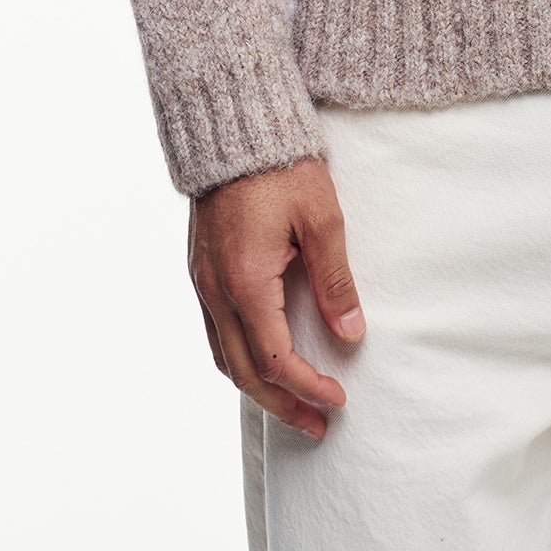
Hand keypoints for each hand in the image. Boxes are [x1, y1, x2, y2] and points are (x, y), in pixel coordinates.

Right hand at [189, 156, 364, 437]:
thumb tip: (351, 334)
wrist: (234, 124)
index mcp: (246, 281)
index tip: (338, 399)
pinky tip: (263, 362)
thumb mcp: (322, 218)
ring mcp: (202, 282)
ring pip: (224, 357)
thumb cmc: (282, 166)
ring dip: (258, 389)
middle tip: (318, 425)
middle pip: (244, 372)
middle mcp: (216, 290)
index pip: (275, 359)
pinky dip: (239, 359)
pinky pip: (215, 333)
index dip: (307, 387)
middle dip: (282, 405)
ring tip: (293, 405)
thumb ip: (335, 280)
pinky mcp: (200, 271)